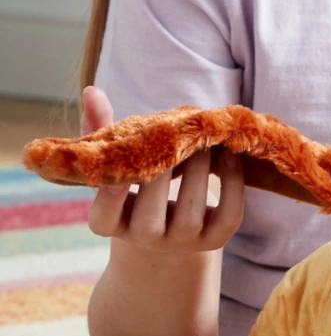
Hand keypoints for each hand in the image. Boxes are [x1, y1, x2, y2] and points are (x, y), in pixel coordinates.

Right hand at [82, 86, 244, 253]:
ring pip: (190, 217)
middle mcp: (146, 239)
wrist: (170, 231)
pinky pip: (228, 218)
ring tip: (205, 140)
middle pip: (150, 217)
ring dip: (199, 173)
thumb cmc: (135, 188)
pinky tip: (230, 158)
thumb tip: (93, 92)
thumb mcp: (117, 165)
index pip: (103, 219)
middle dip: (163, 175)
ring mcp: (181, 243)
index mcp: (112, 223)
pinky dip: (232, 187)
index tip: (117, 175)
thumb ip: (103, 131)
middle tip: (176, 137)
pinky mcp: (214, 240)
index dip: (109, 200)